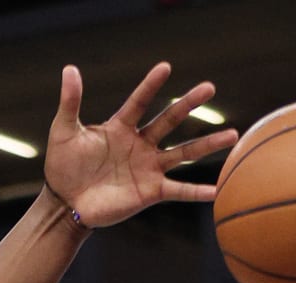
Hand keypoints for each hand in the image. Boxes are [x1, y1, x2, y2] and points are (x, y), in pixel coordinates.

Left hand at [44, 62, 238, 228]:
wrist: (65, 203)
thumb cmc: (63, 167)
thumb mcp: (63, 132)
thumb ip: (70, 103)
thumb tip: (69, 69)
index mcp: (120, 127)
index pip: (139, 102)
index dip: (150, 86)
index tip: (165, 67)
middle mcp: (140, 144)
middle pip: (168, 120)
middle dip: (187, 104)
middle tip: (209, 87)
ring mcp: (148, 167)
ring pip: (183, 153)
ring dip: (207, 144)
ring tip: (232, 134)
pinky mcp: (150, 191)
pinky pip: (178, 190)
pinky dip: (197, 191)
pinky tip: (217, 190)